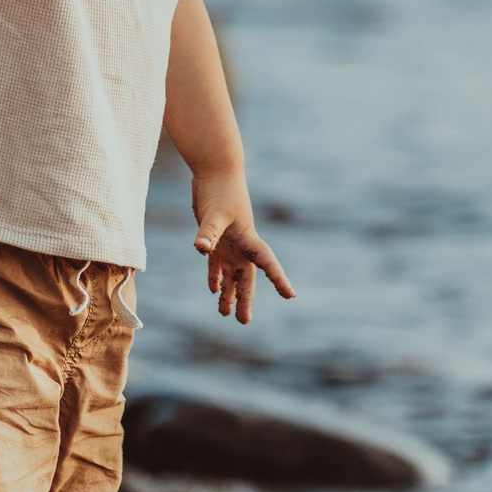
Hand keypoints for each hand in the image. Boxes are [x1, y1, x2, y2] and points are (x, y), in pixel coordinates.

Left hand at [193, 177, 294, 324]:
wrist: (215, 170)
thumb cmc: (218, 189)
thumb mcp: (212, 213)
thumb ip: (207, 232)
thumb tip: (200, 248)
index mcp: (248, 239)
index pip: (267, 264)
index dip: (279, 279)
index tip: (290, 296)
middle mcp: (242, 244)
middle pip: (247, 278)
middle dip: (246, 300)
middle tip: (244, 322)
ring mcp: (229, 242)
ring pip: (232, 274)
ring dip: (229, 292)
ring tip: (224, 314)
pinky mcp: (216, 237)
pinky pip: (217, 263)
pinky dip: (215, 276)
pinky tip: (212, 290)